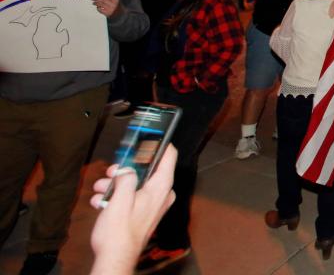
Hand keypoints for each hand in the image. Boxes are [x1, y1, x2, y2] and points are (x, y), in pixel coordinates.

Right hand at [90, 145, 176, 271]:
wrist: (115, 258)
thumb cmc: (119, 232)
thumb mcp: (121, 198)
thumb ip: (126, 178)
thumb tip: (127, 170)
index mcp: (161, 187)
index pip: (169, 156)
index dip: (159, 144)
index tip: (148, 138)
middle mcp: (161, 194)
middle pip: (148, 170)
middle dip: (126, 169)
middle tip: (110, 172)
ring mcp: (153, 205)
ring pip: (136, 184)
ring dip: (116, 185)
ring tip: (101, 189)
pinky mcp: (143, 213)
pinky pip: (132, 198)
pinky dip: (117, 197)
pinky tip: (101, 202)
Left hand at [93, 0, 119, 17]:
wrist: (120, 15)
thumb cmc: (117, 8)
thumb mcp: (116, 2)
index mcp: (115, 0)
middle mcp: (113, 4)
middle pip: (103, 0)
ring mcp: (110, 9)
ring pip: (101, 5)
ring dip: (96, 3)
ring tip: (93, 3)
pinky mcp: (107, 13)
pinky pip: (101, 10)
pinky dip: (98, 8)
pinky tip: (97, 7)